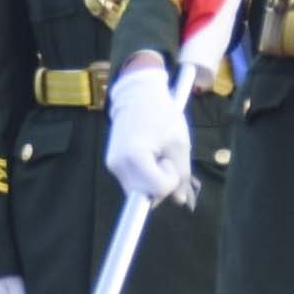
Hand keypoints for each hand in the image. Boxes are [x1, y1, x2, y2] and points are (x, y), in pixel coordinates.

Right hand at [102, 57, 195, 208]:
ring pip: (138, 192)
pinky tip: (147, 157)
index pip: (158, 190)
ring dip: (152, 181)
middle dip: (161, 183)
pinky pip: (132, 183)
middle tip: (163, 156)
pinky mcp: (112, 164)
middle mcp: (119, 165)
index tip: (168, 158)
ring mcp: (112, 165)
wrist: (137, 94)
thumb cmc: (162, 113)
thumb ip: (182, 173)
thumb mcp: (179, 142)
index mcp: (135, 156)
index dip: (170, 179)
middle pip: (146, 196)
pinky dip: (144, 177)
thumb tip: (179, 200)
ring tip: (155, 154)